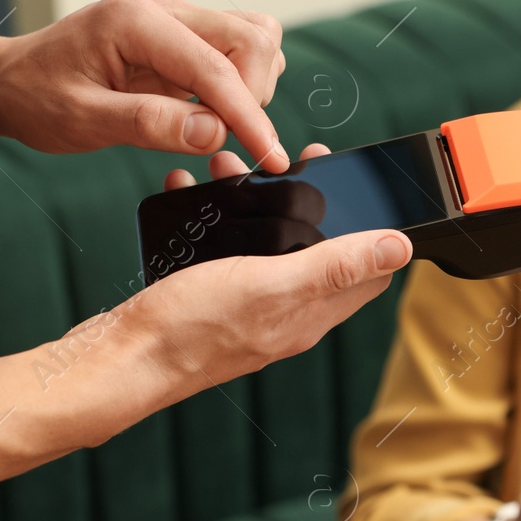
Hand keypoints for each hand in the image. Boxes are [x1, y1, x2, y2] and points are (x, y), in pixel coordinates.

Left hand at [0, 0, 290, 171]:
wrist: (8, 82)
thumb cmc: (35, 96)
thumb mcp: (82, 120)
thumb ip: (149, 123)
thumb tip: (214, 133)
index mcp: (135, 21)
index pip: (216, 67)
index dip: (248, 116)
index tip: (268, 158)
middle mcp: (163, 10)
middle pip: (252, 39)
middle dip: (255, 96)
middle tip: (233, 143)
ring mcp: (176, 21)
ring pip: (254, 40)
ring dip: (252, 88)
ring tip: (216, 127)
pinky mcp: (182, 40)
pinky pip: (236, 54)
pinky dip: (240, 87)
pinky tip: (209, 117)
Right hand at [132, 142, 411, 386]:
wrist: (121, 358)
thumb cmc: (191, 328)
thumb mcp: (272, 285)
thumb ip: (335, 266)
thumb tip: (400, 248)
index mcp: (311, 313)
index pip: (367, 272)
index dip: (371, 226)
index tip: (352, 181)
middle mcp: (286, 313)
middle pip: (316, 249)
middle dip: (305, 200)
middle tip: (282, 161)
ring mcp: (247, 307)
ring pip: (267, 243)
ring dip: (254, 201)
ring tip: (230, 169)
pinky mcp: (210, 299)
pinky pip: (225, 249)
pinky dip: (216, 218)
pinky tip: (195, 196)